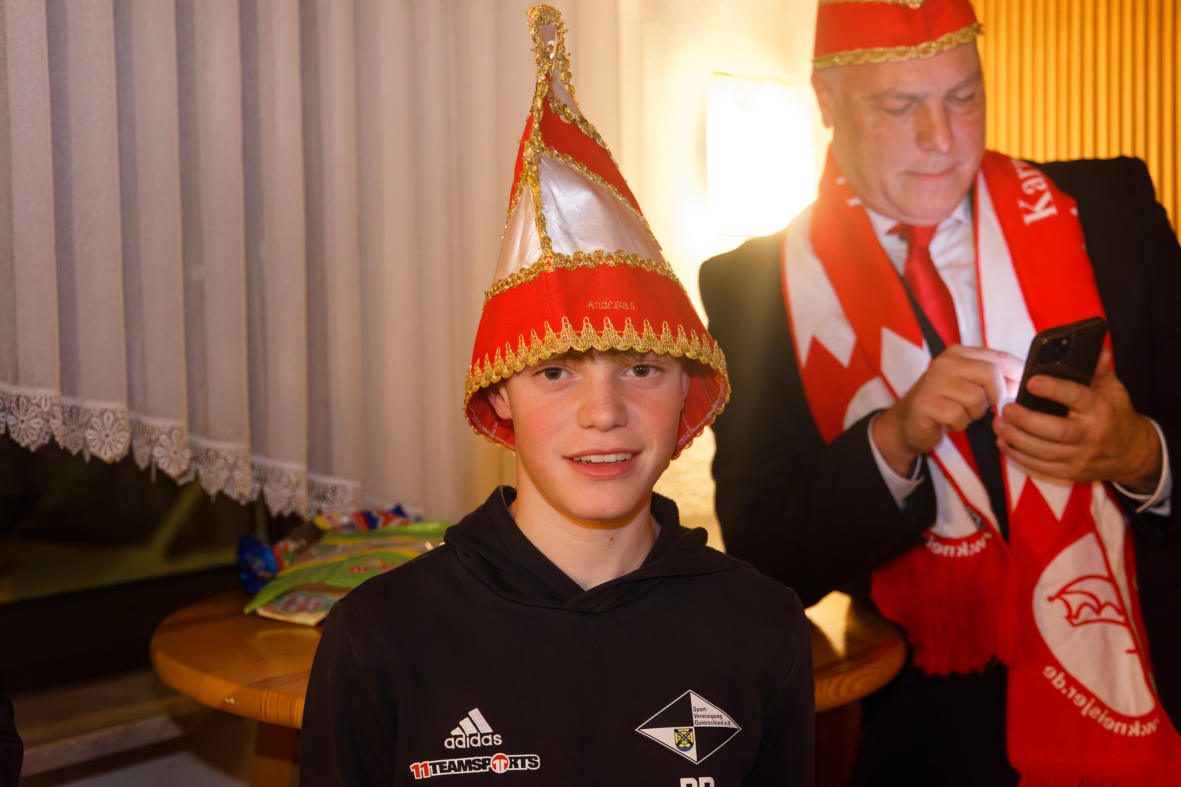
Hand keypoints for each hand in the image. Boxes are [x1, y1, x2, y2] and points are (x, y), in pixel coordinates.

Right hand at [872, 345, 1021, 476]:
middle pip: (990, 374)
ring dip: (974, 413)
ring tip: (961, 413)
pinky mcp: (927, 404)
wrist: (907, 422)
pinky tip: (949, 422)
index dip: (1015, 375)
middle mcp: (945, 363)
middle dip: (995, 395)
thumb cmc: (944, 402)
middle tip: (986, 406)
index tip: (1015, 391)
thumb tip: (1024, 380)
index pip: (999, 357)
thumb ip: (994, 376)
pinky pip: (959, 415)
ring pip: (976, 398)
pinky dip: (959, 424)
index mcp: (958, 353)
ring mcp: (934, 382)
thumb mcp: (968, 382)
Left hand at [994, 347, 1161, 487]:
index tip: (1031, 382)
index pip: (1076, 398)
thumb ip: (1099, 370)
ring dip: (1015, 439)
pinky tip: (1004, 444)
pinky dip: (1019, 457)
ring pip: (1043, 452)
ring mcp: (1079, 457)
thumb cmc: (1116, 416)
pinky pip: (1040, 467)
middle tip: (1005, 409)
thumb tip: (1095, 349)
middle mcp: (1089, 435)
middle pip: (1055, 431)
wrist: (1131, 454)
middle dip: (1025, 420)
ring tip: (998, 425)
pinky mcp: (1070, 472)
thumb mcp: (1113, 390)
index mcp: (1099, 410)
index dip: (1053, 389)